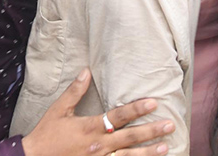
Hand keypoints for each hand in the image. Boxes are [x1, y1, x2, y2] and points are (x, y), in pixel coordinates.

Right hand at [20, 68, 172, 155]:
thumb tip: (87, 71)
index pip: (118, 116)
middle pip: (129, 138)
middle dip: (151, 131)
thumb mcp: (58, 110)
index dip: (136, 109)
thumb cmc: (47, 134)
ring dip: (148, 153)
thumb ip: (74, 91)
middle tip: (170, 125)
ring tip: (165, 148)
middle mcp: (98, 146)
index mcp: (90, 128)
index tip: (153, 102)